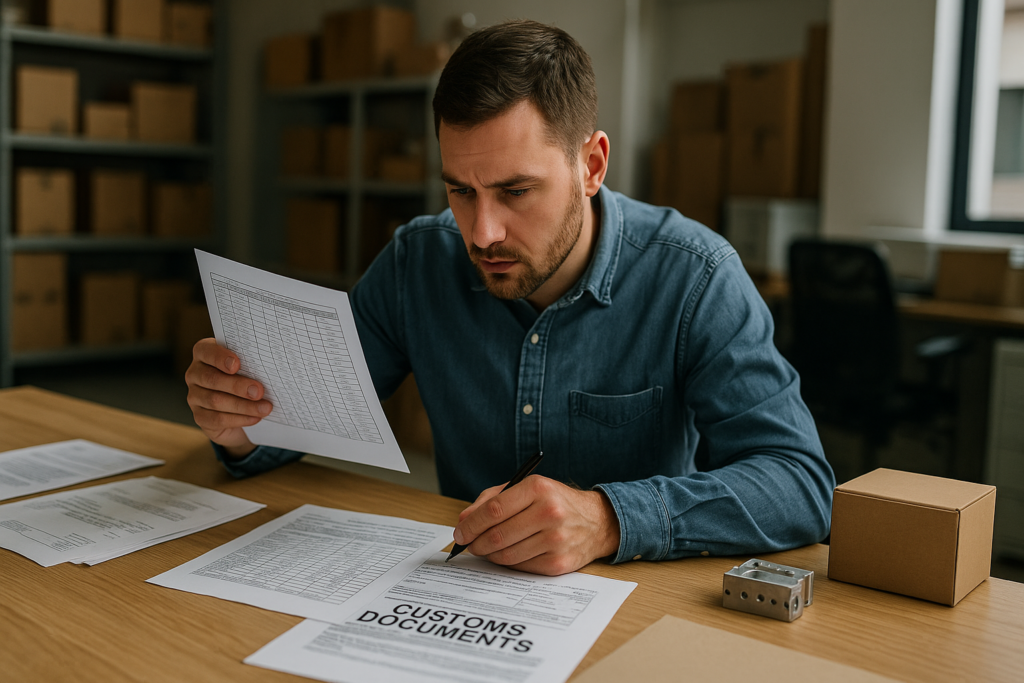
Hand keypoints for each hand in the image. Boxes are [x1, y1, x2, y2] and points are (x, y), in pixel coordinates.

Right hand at [185, 338, 270, 458]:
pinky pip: (217, 419)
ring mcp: (194, 396)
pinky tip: (255, 418)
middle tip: (259, 391)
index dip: (220, 357)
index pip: (206, 351)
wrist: (241, 408)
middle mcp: (195, 374)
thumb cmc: (247, 378)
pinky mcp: (200, 417)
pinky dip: (239, 419)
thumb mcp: (248, 367)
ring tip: (265, 408)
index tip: (237, 365)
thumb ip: (252, 363)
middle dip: (238, 386)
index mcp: (204, 354)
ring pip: (216, 401)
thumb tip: (271, 367)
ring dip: (244, 406)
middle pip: (212, 379)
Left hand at [452, 475, 620, 575]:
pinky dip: (508, 563)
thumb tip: (463, 521)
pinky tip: (507, 555)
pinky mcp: (559, 563)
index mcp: (538, 489)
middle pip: (497, 535)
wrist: (597, 522)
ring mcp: (556, 540)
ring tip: (486, 549)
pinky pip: (521, 567)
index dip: (471, 524)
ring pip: (507, 555)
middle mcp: (549, 513)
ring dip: (490, 555)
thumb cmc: (554, 502)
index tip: (460, 532)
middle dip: (476, 543)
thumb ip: (491, 500)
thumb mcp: (526, 489)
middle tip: (469, 544)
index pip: (494, 509)